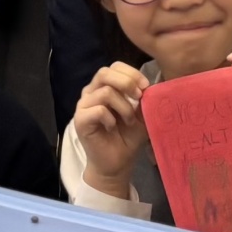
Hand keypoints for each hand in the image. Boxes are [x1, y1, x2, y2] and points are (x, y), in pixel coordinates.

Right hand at [72, 62, 149, 197]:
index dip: (131, 73)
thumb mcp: (141, 116)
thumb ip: (143, 100)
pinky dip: (111, 118)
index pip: (115, 67)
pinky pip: (98, 110)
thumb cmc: (128, 138)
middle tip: (139, 98)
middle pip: (105, 72)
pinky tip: (112, 127)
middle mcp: (91, 92)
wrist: (116, 164)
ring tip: (129, 121)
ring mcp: (84, 105)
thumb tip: (150, 86)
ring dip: (123, 107)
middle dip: (126, 83)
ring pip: (105, 91)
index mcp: (105, 87)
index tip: (146, 87)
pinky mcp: (80, 119)